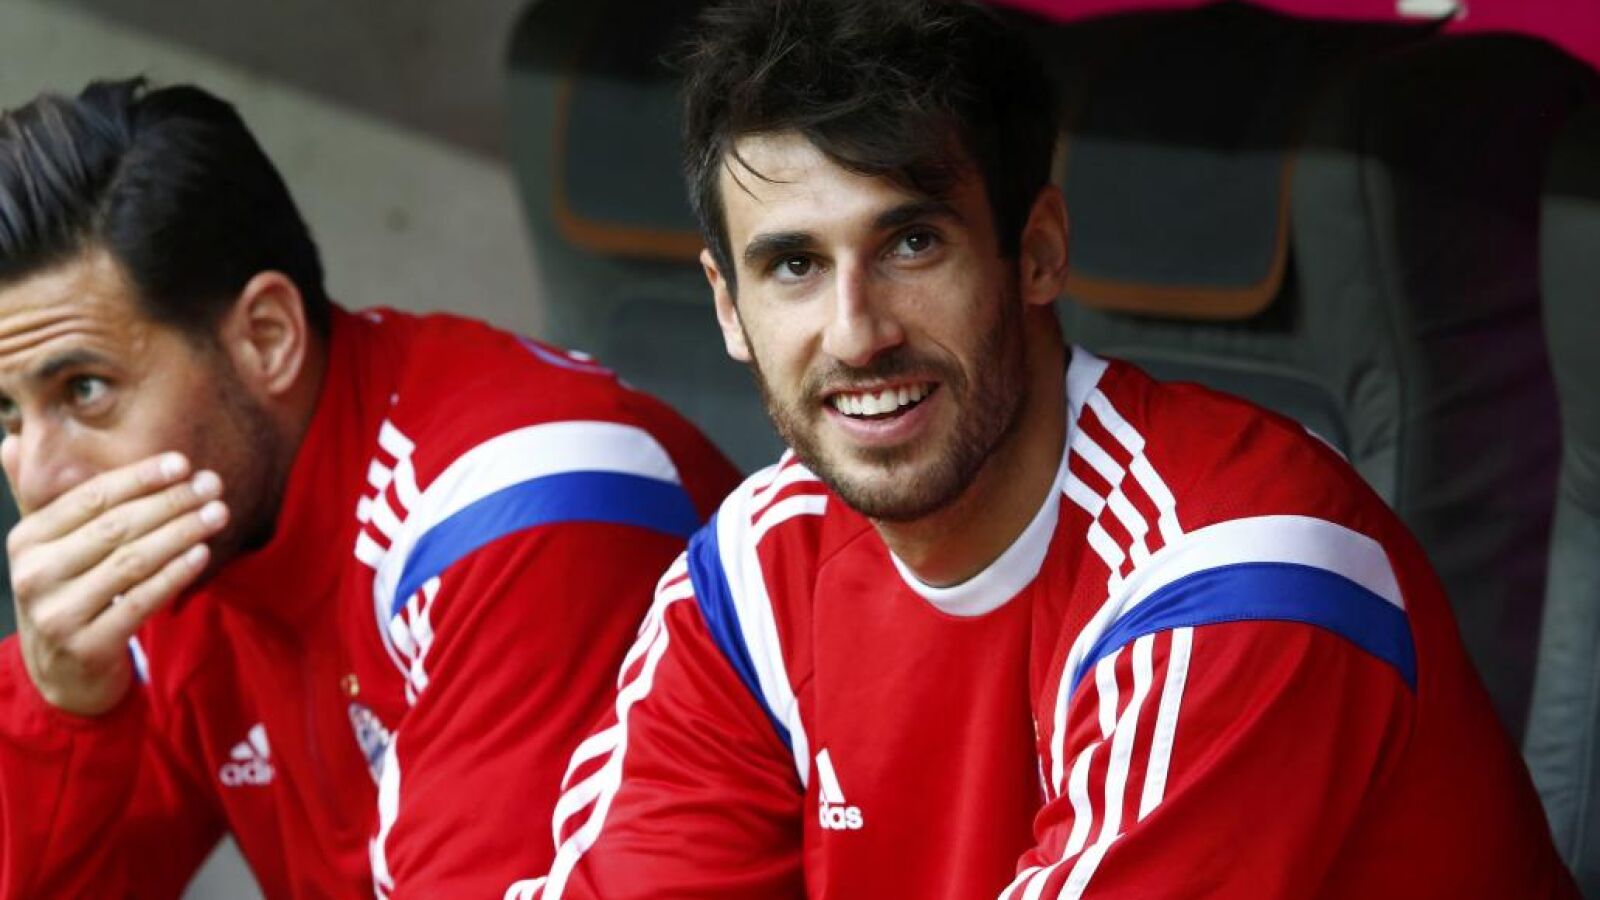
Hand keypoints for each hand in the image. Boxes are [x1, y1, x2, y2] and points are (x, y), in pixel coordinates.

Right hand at [8, 453, 227, 715]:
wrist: (61, 673)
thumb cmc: (66, 593)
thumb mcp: (45, 547)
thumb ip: (36, 497)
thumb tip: (10, 440)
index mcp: (26, 541)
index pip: (90, 499)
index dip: (139, 478)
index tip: (183, 463)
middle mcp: (34, 575)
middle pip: (116, 527)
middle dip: (170, 503)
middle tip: (213, 486)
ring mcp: (58, 614)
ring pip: (132, 562)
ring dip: (181, 533)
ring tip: (218, 514)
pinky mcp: (87, 646)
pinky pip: (140, 601)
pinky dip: (174, 575)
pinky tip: (202, 554)